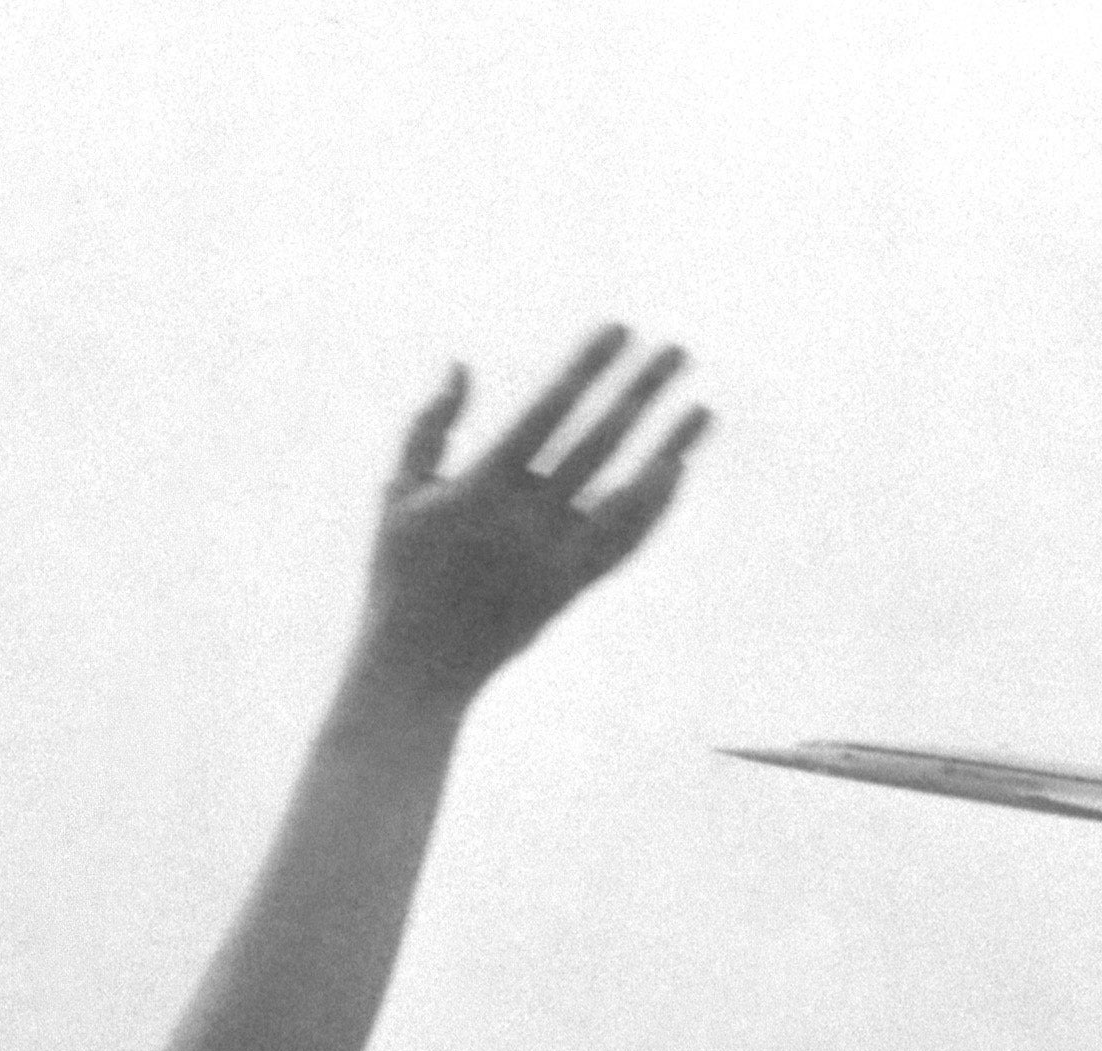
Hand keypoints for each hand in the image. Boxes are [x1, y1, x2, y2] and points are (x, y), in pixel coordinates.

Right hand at [353, 327, 706, 707]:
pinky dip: (654, 506)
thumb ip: (429, 428)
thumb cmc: (400, 573)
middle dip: (641, 393)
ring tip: (703, 409)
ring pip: (628, 495)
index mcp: (480, 487)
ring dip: (669, 449)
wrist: (418, 667)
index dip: (587, 368)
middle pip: (599, 442)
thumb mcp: (399, 494)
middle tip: (679, 352)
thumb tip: (462, 367)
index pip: (549, 412)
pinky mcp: (572, 589)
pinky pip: (625, 541)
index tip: (621, 331)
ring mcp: (555, 558)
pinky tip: (675, 471)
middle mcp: (526, 521)